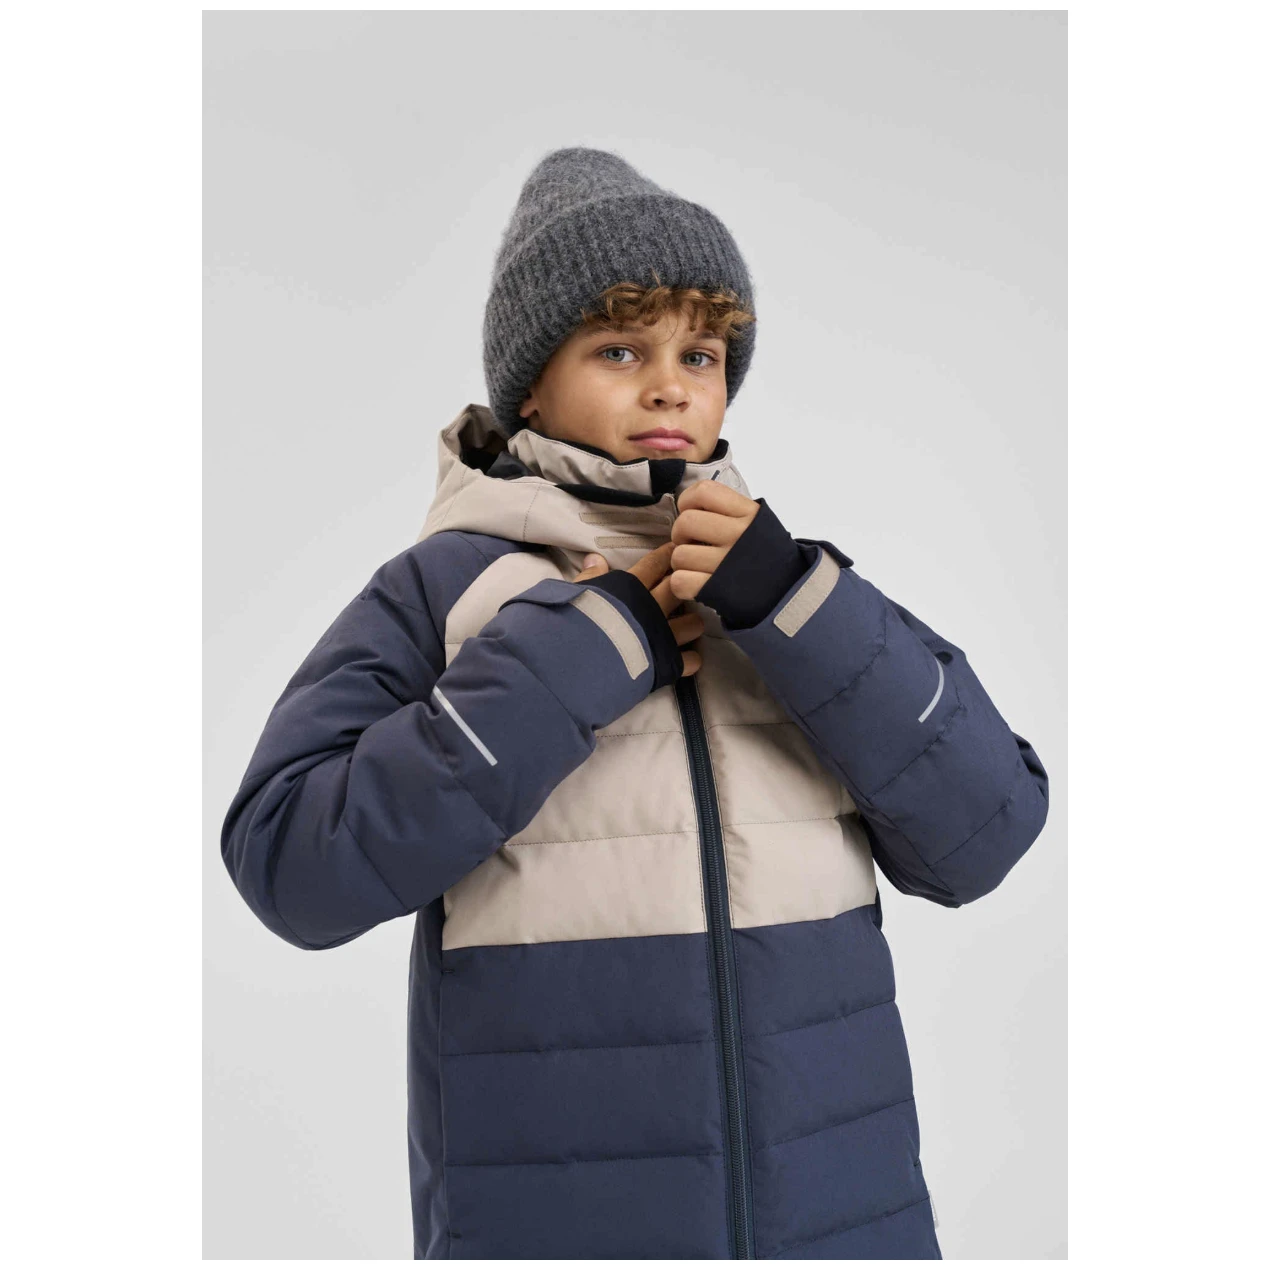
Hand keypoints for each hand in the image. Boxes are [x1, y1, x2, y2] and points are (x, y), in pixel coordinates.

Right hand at [574, 543, 704, 675]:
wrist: (578, 663)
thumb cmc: (575, 625)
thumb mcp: (578, 596)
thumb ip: (590, 578)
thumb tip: (595, 558)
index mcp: (632, 589)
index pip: (655, 564)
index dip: (667, 554)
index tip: (678, 547)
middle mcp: (654, 609)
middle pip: (681, 589)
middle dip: (686, 584)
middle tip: (688, 583)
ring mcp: (664, 637)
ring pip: (694, 624)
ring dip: (691, 624)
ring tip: (686, 625)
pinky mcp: (668, 663)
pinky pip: (691, 660)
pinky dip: (689, 660)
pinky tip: (684, 658)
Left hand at [668, 481, 760, 600]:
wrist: (789, 592)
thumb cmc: (767, 556)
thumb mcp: (759, 522)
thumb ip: (731, 510)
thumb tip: (691, 507)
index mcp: (748, 514)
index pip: (704, 492)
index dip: (687, 500)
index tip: (691, 512)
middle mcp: (738, 536)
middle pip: (685, 522)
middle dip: (680, 534)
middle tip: (690, 543)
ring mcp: (727, 564)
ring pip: (679, 555)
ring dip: (682, 563)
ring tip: (696, 566)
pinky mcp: (718, 590)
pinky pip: (680, 581)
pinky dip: (682, 584)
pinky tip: (695, 583)